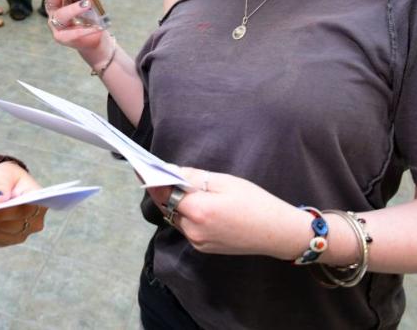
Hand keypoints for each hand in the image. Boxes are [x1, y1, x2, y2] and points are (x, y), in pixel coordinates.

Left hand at [0, 161, 46, 245]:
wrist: (2, 186)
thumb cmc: (6, 177)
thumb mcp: (4, 173)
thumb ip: (2, 184)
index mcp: (40, 203)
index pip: (24, 211)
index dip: (4, 212)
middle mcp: (34, 222)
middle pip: (11, 226)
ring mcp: (21, 234)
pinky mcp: (6, 240)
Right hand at [34, 0, 105, 52]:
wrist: (97, 36)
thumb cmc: (91, 12)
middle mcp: (53, 8)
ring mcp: (55, 23)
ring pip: (61, 14)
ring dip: (74, 8)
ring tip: (87, 3)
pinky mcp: (61, 37)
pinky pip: (70, 33)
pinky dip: (82, 30)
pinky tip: (92, 27)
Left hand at [146, 168, 306, 259]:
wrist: (276, 232)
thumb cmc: (255, 202)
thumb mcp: (224, 181)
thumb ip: (193, 177)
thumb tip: (170, 171)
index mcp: (199, 210)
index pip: (164, 192)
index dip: (151, 179)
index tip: (139, 167)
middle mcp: (193, 230)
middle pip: (167, 206)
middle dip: (163, 190)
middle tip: (162, 173)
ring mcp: (198, 242)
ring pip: (175, 217)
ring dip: (175, 203)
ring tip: (182, 188)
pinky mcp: (203, 248)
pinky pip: (186, 228)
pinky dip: (186, 215)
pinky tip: (197, 205)